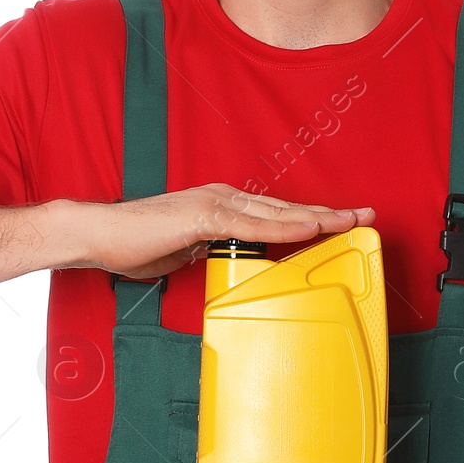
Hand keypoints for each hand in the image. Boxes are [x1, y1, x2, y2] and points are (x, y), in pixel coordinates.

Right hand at [64, 185, 374, 280]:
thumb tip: (235, 264)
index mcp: (222, 206)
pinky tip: (308, 227)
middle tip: (366, 215)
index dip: (312, 217)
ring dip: (316, 216)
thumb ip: (215, 252)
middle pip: (286, 207)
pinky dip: (283, 225)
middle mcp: (224, 198)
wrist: (98, 235)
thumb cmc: (136, 244)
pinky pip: (251, 223)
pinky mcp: (202, 216)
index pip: (276, 213)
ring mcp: (214, 204)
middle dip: (328, 212)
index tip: (344, 221)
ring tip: (349, 220)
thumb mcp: (188, 251)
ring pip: (276, 211)